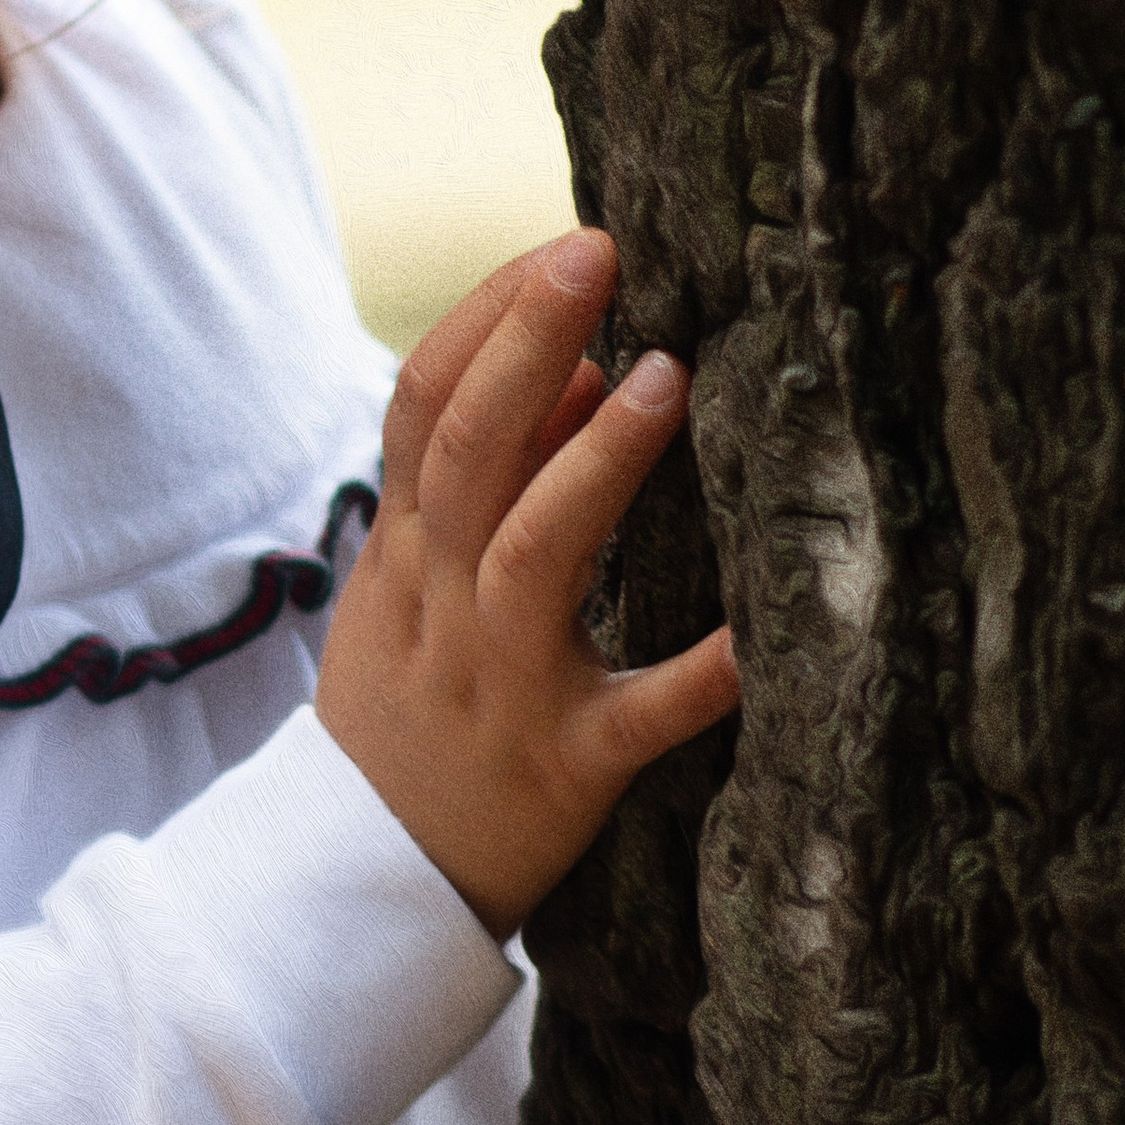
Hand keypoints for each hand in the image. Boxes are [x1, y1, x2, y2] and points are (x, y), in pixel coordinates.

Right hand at [313, 229, 738, 941]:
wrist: (364, 877)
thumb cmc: (408, 707)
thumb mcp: (411, 586)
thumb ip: (479, 484)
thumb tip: (575, 366)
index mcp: (406, 551)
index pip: (424, 404)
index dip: (486, 318)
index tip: (559, 248)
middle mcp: (444, 601)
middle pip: (471, 449)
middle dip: (528, 342)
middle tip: (598, 255)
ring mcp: (502, 683)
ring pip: (534, 554)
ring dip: (593, 462)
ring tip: (664, 377)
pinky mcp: (566, 767)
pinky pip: (639, 717)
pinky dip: (699, 676)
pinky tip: (759, 638)